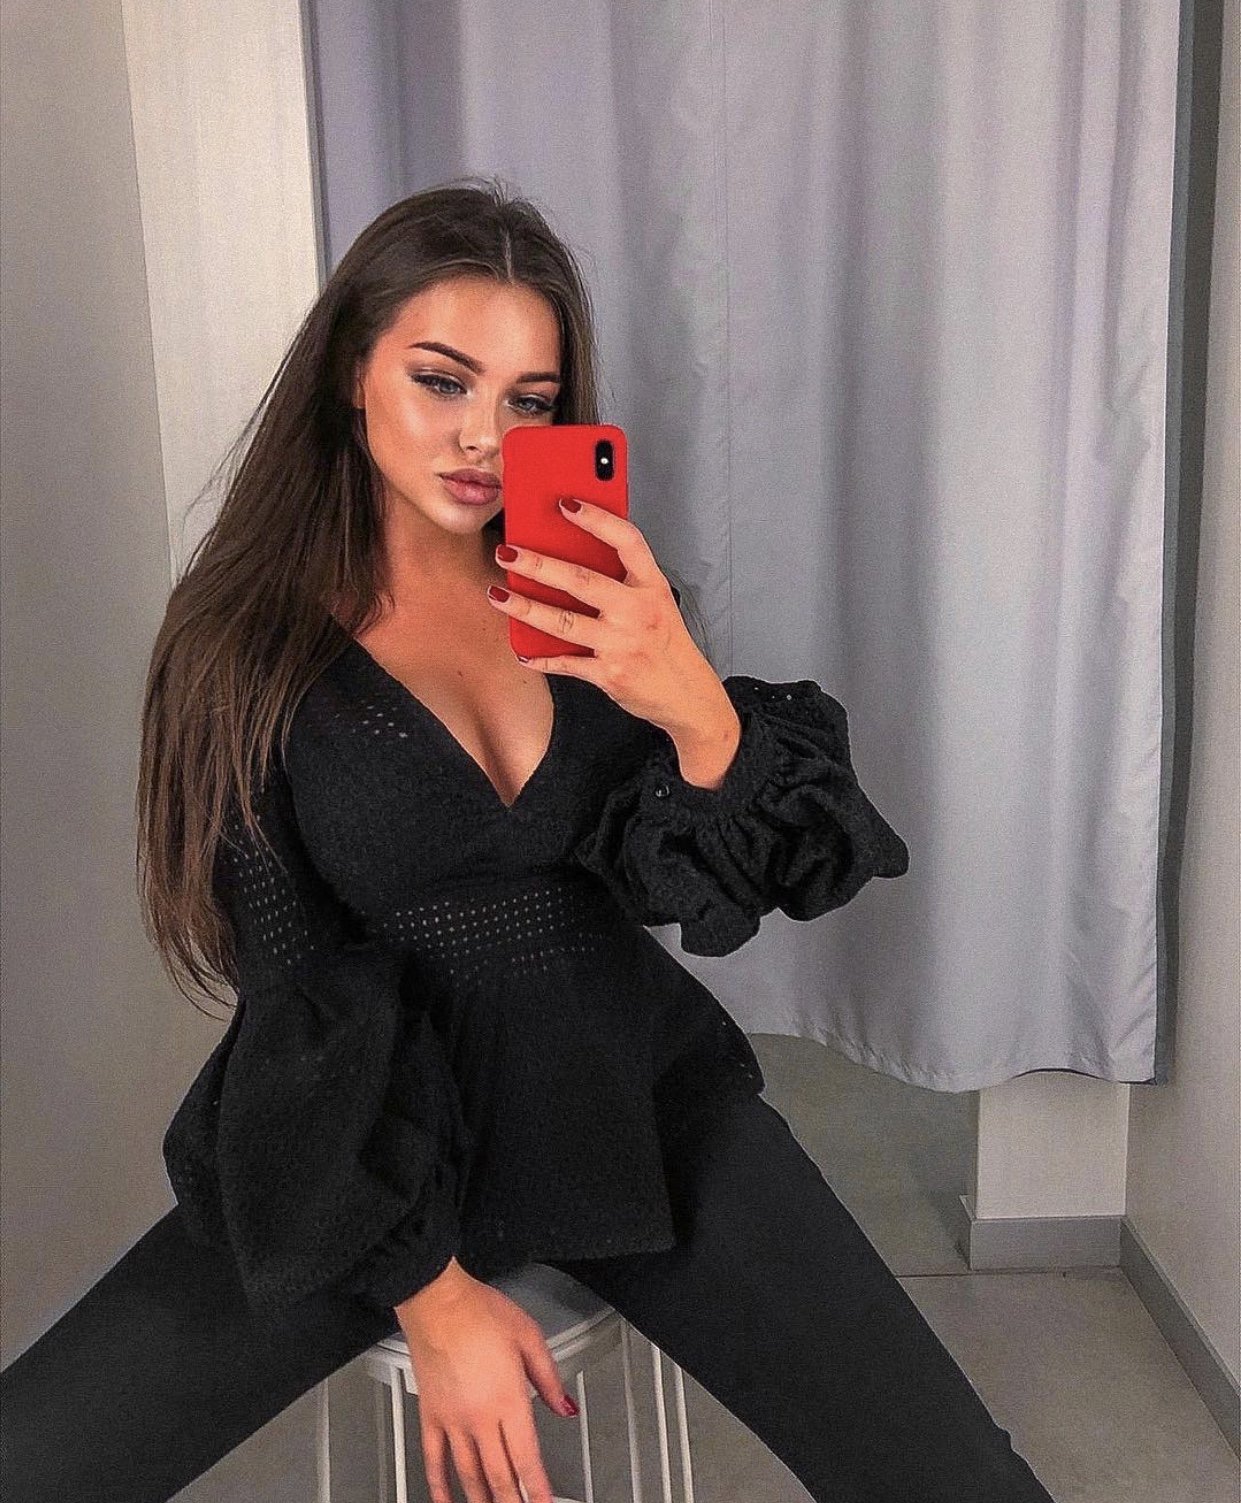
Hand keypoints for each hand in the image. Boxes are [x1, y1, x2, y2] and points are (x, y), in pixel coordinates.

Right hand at [397, 1259, 575, 1502]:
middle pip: (500, 1474)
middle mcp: (480, 1416)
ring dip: (482, 1500)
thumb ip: (549, 1377)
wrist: (438, 1300)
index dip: (539, 1490)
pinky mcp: (430, 1414)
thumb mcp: (529, 1337)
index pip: (528, 1458)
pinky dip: (439, 1485)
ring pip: (469, 1474)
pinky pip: (433, 1459)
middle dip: (513, 1502)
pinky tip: (446, 1500)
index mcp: (509, 1398)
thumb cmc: (480, 1311)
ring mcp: (453, 1419)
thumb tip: (564, 1405)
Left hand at [487, 496, 725, 740]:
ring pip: (564, 622)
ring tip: (498, 594)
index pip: (627, 542)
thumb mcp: (657, 603)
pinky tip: (521, 651)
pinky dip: (541, 659)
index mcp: (652, 587)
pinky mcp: (609, 675)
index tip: (566, 504)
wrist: (688, 696)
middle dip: (538, 565)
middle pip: (581, 581)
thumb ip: (624, 580)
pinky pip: (566, 664)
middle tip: (508, 552)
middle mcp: (638, 612)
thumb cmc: (667, 644)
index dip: (597, 519)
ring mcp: (622, 645)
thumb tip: (572, 556)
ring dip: (525, 608)